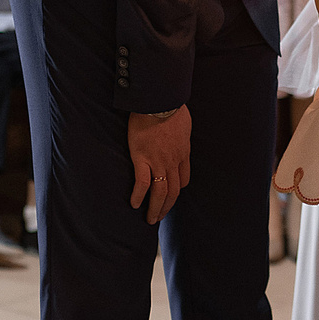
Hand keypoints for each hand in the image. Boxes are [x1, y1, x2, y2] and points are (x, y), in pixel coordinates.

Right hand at [126, 105, 189, 224]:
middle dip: (167, 206)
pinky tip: (134, 204)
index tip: (170, 195)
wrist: (158, 101)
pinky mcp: (142, 158)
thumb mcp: (184, 122)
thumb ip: (181, 132)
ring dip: (156, 208)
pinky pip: (142, 183)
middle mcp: (173, 161)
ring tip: (150, 219)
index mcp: (183, 152)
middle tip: (159, 217)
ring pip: (160, 192)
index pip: (183, 178)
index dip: (177, 189)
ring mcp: (158, 161)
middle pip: (173, 191)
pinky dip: (139, 196)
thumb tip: (179, 131)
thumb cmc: (170, 106)